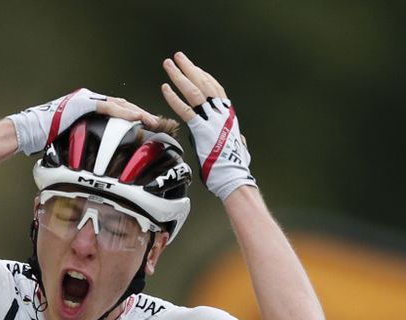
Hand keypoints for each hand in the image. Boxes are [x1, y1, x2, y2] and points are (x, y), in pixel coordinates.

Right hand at [8, 88, 158, 154]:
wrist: (28, 132)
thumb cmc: (46, 141)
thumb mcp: (72, 142)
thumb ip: (88, 145)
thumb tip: (101, 166)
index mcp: (88, 107)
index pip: (116, 110)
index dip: (134, 117)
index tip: (149, 127)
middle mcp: (89, 100)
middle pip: (122, 105)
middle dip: (141, 114)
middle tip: (159, 124)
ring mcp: (86, 100)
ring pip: (119, 104)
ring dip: (138, 112)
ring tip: (154, 121)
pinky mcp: (83, 103)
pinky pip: (109, 107)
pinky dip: (124, 112)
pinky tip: (138, 118)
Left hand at [161, 52, 255, 201]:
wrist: (232, 177)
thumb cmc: (234, 167)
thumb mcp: (238, 149)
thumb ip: (236, 141)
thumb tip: (241, 142)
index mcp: (228, 116)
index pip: (215, 89)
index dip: (203, 76)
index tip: (193, 67)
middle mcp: (221, 113)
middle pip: (204, 84)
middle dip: (189, 68)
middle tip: (177, 57)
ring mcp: (211, 120)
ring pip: (194, 91)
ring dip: (179, 75)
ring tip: (168, 64)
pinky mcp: (201, 130)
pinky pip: (185, 110)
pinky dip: (174, 98)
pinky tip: (164, 88)